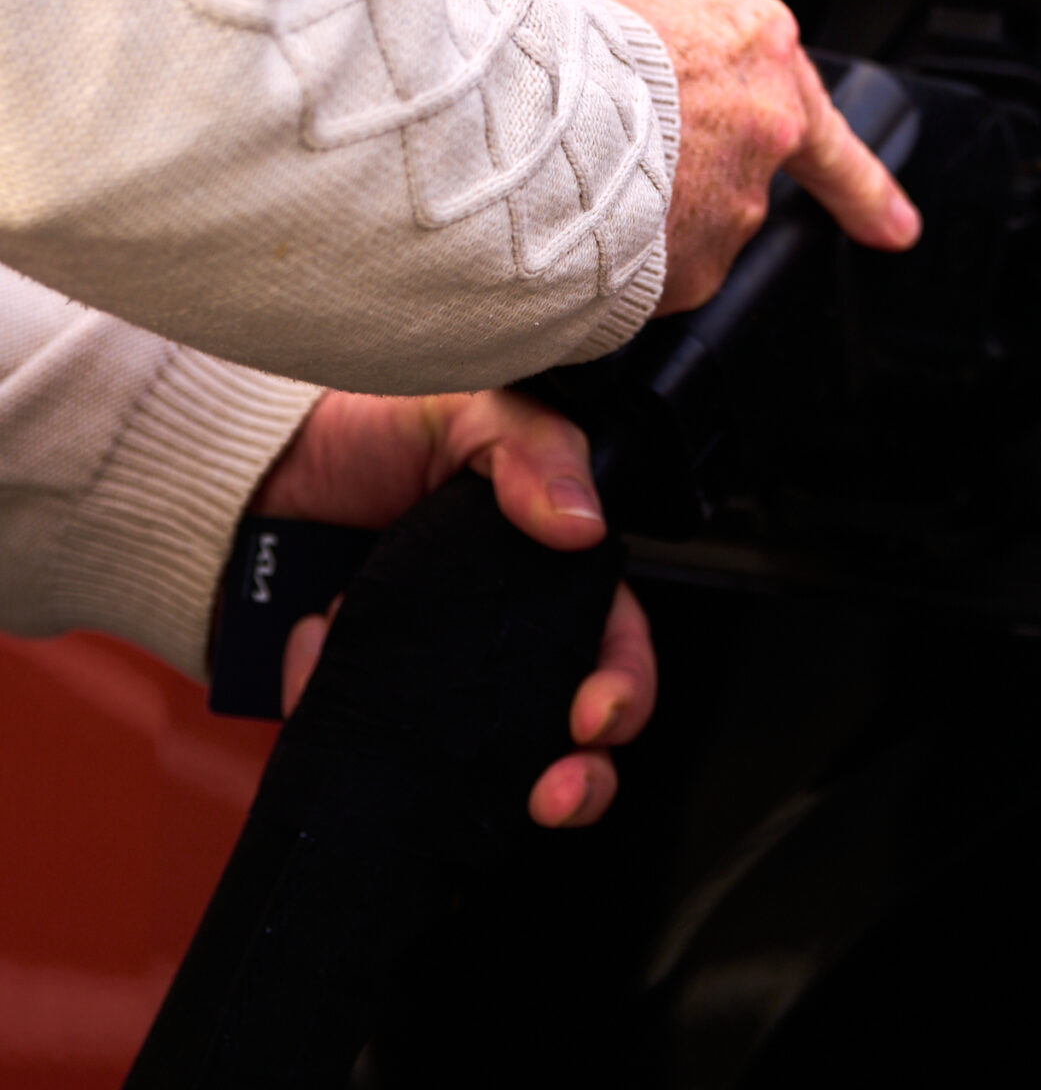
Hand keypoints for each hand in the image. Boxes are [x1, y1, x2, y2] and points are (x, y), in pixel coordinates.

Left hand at [252, 390, 656, 828]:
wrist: (248, 470)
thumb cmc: (368, 432)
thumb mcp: (462, 408)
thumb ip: (533, 447)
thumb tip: (581, 523)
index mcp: (541, 571)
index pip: (612, 640)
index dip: (621, 687)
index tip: (592, 715)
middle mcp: (496, 639)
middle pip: (574, 734)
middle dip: (585, 778)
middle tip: (557, 792)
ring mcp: (430, 687)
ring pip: (490, 777)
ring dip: (502, 803)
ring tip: (489, 800)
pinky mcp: (360, 715)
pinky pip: (371, 759)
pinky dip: (348, 729)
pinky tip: (317, 656)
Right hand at [530, 0, 921, 312]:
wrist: (515, 109)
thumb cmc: (548, 36)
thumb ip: (629, 18)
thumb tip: (611, 25)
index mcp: (751, 41)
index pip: (826, 120)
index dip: (863, 185)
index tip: (896, 229)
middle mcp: (765, 124)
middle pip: (739, 172)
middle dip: (694, 181)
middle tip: (624, 170)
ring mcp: (733, 203)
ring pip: (694, 226)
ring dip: (645, 219)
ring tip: (569, 182)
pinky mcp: (693, 269)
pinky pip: (654, 276)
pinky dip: (618, 265)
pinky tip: (570, 231)